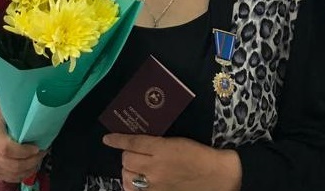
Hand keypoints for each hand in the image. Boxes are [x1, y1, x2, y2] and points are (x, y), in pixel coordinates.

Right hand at [0, 99, 46, 182]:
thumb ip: (12, 102)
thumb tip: (31, 93)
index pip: (6, 148)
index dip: (23, 151)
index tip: (36, 147)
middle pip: (9, 163)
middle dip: (29, 162)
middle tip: (42, 153)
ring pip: (8, 173)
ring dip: (27, 169)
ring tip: (38, 160)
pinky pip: (5, 176)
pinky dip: (19, 176)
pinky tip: (28, 168)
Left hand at [103, 134, 241, 190]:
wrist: (217, 176)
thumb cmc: (199, 155)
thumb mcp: (177, 141)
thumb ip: (156, 142)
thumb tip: (137, 142)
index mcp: (162, 148)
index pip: (132, 142)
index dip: (117, 140)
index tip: (107, 138)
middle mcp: (155, 167)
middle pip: (126, 159)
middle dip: (127, 155)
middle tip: (134, 154)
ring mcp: (156, 185)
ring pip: (127, 177)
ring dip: (128, 171)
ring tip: (136, 169)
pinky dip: (132, 186)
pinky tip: (137, 183)